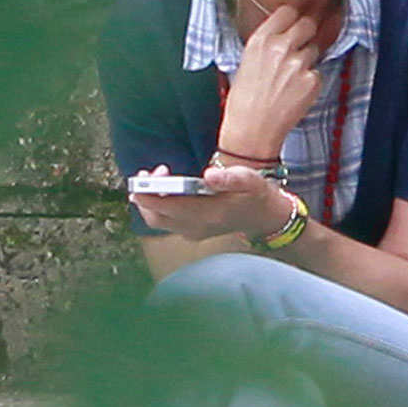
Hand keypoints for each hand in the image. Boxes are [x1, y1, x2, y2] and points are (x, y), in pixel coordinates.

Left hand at [128, 164, 289, 241]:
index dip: (149, 194)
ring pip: (158, 221)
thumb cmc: (256, 194)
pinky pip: (166, 223)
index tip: (142, 178)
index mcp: (209, 214)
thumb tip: (208, 175)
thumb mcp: (250, 180)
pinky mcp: (193, 232)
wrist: (266, 216)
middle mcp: (197, 227)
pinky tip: (165, 191)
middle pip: (156, 216)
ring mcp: (194, 232)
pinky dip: (158, 208)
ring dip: (150, 202)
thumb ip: (230, 177)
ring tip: (156, 179)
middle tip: (149, 174)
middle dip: (145, 196)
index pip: (168, 207)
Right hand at [218, 5, 320, 156]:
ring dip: (307, 60)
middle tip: (299, 46)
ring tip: (290, 78)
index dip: (292, 18)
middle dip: (306, 33)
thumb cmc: (245, 98)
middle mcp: (281, 47)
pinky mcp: (313, 80)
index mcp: (261, 40)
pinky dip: (310, 80)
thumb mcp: (248, 60)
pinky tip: (295, 91)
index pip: (287, 11)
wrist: (252, 129)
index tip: (293, 23)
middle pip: (308, 24)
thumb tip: (286, 30)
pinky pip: (317, 72)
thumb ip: (268, 42)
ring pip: (314, 49)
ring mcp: (300, 64)